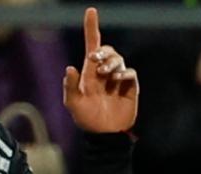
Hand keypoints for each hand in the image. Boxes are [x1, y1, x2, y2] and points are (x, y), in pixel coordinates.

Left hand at [63, 7, 138, 133]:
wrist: (105, 135)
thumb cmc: (87, 120)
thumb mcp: (74, 104)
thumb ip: (70, 87)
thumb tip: (69, 68)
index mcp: (89, 73)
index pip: (91, 45)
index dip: (91, 28)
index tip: (90, 11)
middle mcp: (104, 73)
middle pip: (107, 50)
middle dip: (103, 51)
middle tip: (95, 61)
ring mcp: (118, 79)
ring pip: (119, 59)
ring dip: (112, 63)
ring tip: (106, 77)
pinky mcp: (130, 88)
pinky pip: (130, 73)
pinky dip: (124, 74)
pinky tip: (117, 82)